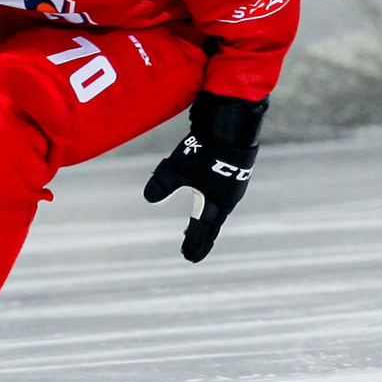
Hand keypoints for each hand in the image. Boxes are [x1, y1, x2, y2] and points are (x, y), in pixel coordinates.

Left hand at [141, 91, 266, 262]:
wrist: (234, 124)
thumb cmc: (206, 150)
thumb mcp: (178, 168)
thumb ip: (163, 184)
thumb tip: (148, 199)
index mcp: (216, 204)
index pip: (203, 231)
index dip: (194, 245)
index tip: (188, 258)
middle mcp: (227, 198)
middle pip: (212, 223)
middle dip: (201, 237)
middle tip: (192, 249)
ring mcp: (233, 184)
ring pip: (218, 208)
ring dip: (207, 220)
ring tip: (198, 226)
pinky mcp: (233, 170)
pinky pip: (222, 194)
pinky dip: (213, 202)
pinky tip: (208, 196)